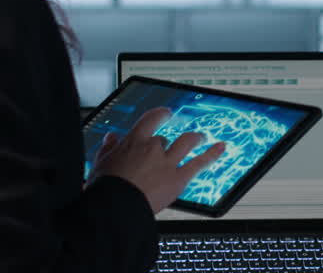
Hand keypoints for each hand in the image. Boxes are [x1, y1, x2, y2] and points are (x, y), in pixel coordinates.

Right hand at [88, 107, 226, 212]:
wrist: (115, 209)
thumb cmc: (105, 189)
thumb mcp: (100, 164)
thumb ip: (107, 149)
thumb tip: (111, 139)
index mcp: (133, 142)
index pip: (151, 120)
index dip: (160, 115)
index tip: (165, 114)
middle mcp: (153, 148)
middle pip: (165, 139)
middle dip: (167, 144)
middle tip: (170, 146)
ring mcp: (168, 162)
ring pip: (187, 142)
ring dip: (195, 138)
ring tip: (200, 137)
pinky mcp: (178, 179)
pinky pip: (199, 163)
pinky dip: (212, 154)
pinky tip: (221, 148)